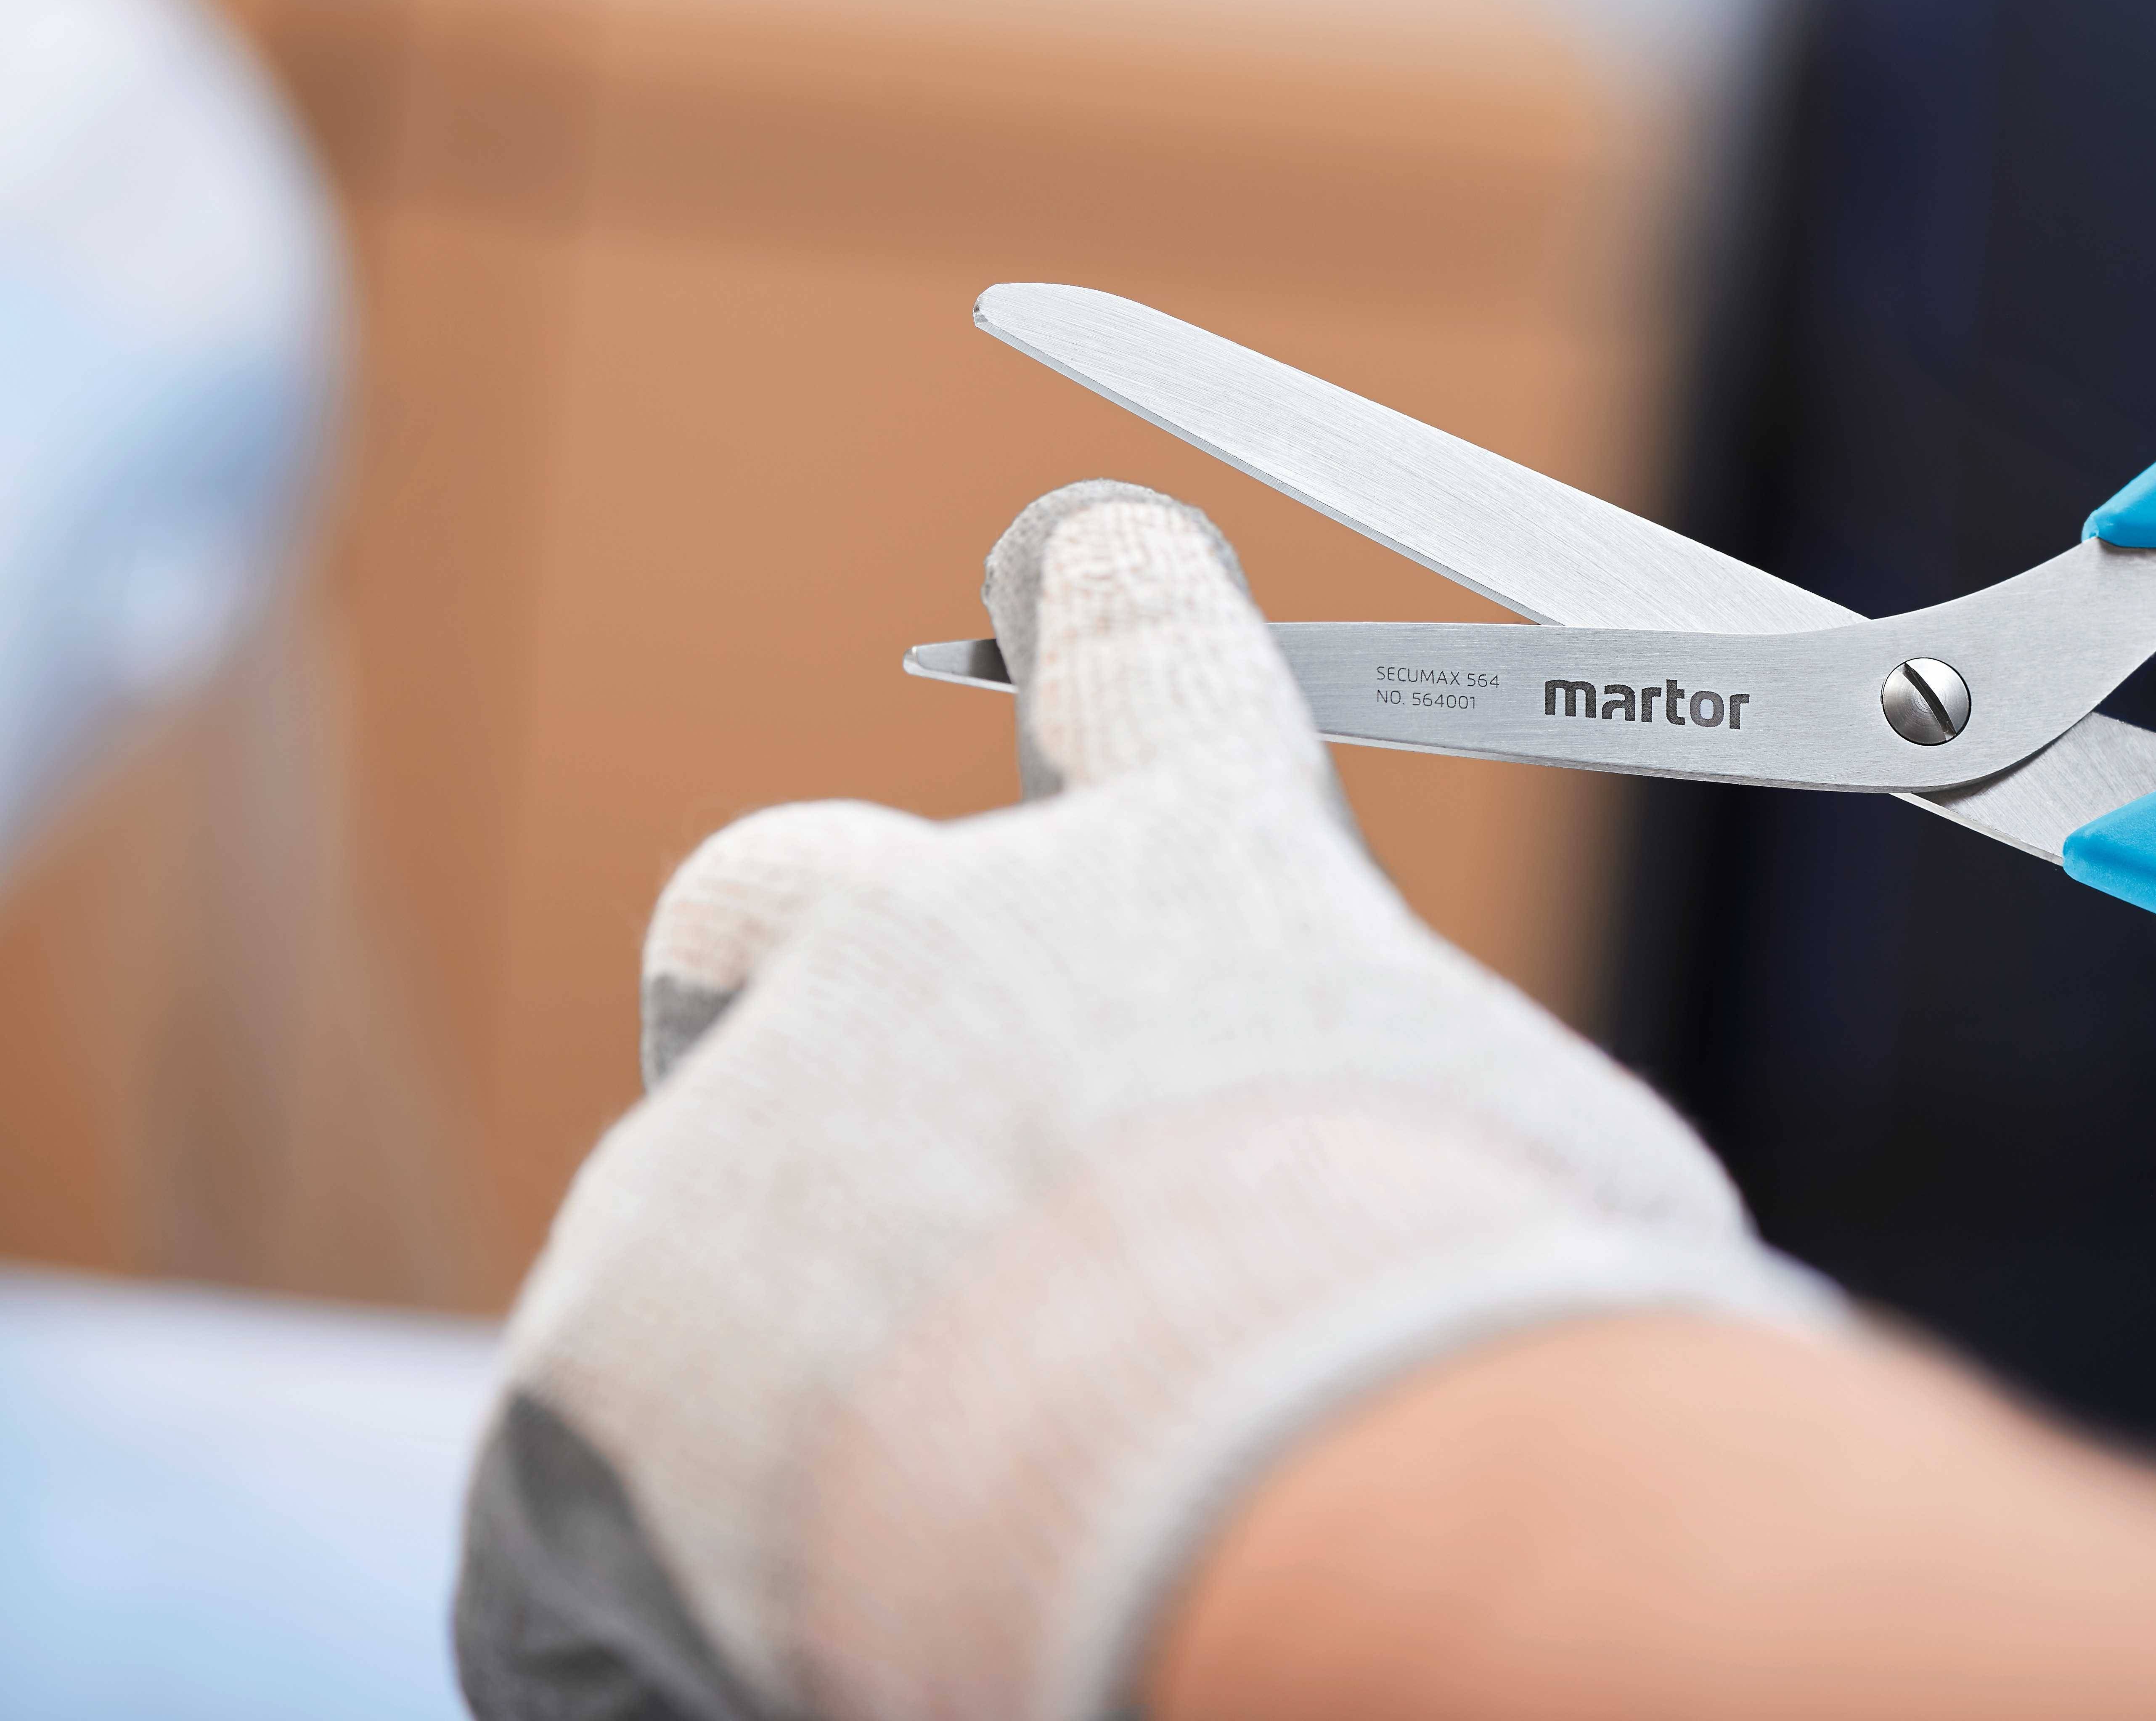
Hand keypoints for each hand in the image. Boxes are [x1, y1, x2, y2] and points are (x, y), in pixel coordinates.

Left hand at [451, 481, 1834, 1719]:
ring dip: (783, 1346)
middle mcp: (945, 946)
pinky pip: (609, 1456)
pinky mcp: (595, 1359)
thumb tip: (1374, 1220)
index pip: (1139, 639)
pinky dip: (693, 1562)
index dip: (1107, 596)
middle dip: (806, 1012)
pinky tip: (835, 1640)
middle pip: (786, 893)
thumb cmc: (1509, 1362)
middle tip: (876, 1194)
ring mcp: (745, 1135)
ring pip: (692, 1205)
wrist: (1318, 1528)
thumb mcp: (1548, 1191)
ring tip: (927, 1526)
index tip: (1069, 555)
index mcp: (1202, 875)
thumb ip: (1403, 1129)